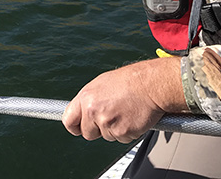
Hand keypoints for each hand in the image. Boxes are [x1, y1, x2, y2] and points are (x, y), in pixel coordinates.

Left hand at [61, 57, 185, 142]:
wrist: (151, 84)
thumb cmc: (130, 81)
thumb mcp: (102, 84)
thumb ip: (89, 100)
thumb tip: (82, 110)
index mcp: (86, 97)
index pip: (69, 120)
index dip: (74, 126)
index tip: (78, 128)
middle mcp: (94, 111)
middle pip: (87, 133)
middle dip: (97, 129)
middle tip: (110, 116)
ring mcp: (107, 123)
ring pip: (106, 136)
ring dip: (114, 128)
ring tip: (124, 111)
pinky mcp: (122, 133)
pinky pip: (121, 139)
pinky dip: (127, 132)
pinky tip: (132, 117)